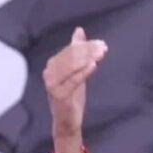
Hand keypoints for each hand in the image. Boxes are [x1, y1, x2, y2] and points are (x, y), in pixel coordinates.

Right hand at [42, 27, 107, 142]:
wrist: (67, 121)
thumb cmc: (72, 96)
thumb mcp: (76, 71)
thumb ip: (77, 52)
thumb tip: (79, 30)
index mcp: (53, 65)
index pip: (70, 51)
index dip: (85, 46)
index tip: (101, 43)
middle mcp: (49, 72)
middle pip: (70, 57)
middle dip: (88, 51)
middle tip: (103, 47)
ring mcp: (52, 84)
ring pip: (70, 66)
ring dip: (86, 58)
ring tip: (100, 54)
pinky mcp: (58, 94)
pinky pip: (72, 81)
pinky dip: (82, 72)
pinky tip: (93, 65)